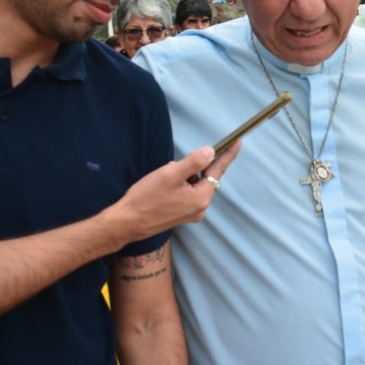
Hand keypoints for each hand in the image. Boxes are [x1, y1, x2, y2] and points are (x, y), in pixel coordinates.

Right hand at [108, 141, 240, 242]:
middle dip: (196, 166)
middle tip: (177, 164)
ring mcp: (192, 213)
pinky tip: (165, 184)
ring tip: (166, 175)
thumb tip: (211, 152)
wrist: (126, 223)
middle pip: (207, 178)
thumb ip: (194, 162)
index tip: (238, 142)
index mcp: (201, 197)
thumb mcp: (170, 174)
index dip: (227, 154)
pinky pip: (188, 193)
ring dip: (186, 175)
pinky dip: (181, 184)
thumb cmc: (146, 197)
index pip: (218, 170)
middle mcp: (201, 208)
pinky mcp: (182, 215)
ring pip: (196, 185)